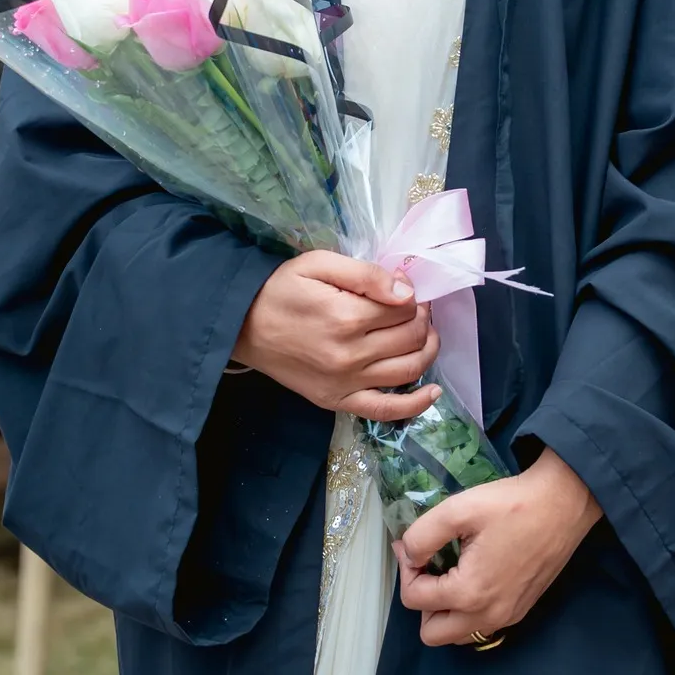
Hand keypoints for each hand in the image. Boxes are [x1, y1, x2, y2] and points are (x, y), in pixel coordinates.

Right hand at [232, 249, 440, 421]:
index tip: (402, 286)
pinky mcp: (337, 401)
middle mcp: (350, 355)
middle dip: (422, 318)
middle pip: (410, 337)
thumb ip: (365, 274)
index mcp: (347, 316)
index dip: (411, 293)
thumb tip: (406, 292)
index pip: (404, 307)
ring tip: (425, 334)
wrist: (242, 326)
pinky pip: (385, 410)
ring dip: (427, 350)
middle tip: (415, 307)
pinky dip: (415, 405)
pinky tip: (432, 391)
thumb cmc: (280, 289)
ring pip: (408, 370)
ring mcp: (345, 383)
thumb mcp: (318, 264)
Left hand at [395, 447, 601, 646]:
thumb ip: (422, 535)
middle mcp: (488, 616)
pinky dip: (467, 611)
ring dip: (444, 610)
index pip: (413, 599)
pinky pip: (481, 626)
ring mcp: (507, 616)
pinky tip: (473, 576)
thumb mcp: (458, 509)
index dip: (406, 569)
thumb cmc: (512, 504)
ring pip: (457, 635)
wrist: (563, 503)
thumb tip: (409, 554)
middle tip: (430, 565)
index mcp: (469, 593)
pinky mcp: (521, 610)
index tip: (414, 545)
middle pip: (431, 633)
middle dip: (422, 599)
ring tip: (450, 572)